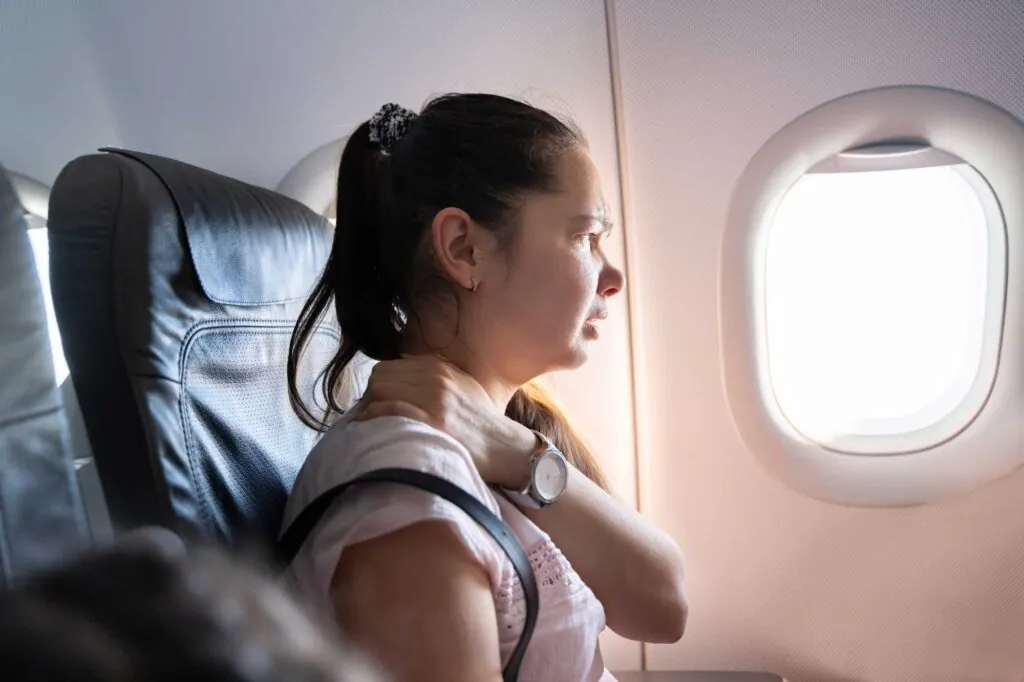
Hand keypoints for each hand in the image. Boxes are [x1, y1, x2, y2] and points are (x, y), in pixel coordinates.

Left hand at [355, 356, 534, 488]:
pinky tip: (376, 427)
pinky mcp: (432, 423)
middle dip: (372, 395)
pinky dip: (376, 417)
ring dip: (371, 407)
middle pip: (380, 377)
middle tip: (375, 413)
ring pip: (380, 391)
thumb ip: (433, 374)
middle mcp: (436, 380)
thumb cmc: (481, 421)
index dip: (379, 385)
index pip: (388, 367)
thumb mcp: (462, 385)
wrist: (504, 447)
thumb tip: (401, 363)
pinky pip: (390, 409)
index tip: (380, 401)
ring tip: (375, 422)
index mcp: (440, 369)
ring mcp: (434, 401)